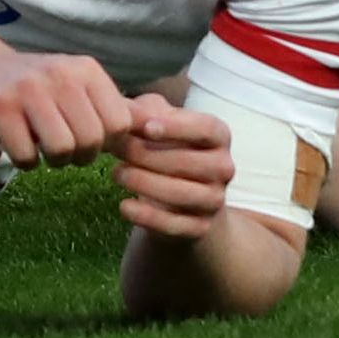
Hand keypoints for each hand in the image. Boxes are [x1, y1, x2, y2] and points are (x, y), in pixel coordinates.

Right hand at [0, 45, 137, 168]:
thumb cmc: (33, 85)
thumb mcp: (77, 87)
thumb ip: (117, 108)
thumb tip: (165, 124)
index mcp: (86, 70)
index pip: (118, 125)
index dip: (105, 142)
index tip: (84, 135)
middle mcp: (59, 73)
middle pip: (91, 141)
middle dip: (78, 155)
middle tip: (60, 145)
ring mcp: (27, 88)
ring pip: (61, 150)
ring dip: (52, 160)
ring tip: (40, 145)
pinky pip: (27, 156)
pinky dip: (24, 160)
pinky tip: (15, 141)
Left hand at [107, 97, 234, 238]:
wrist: (183, 197)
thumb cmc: (165, 146)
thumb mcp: (155, 120)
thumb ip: (141, 111)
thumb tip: (122, 110)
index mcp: (217, 135)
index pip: (206, 128)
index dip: (177, 127)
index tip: (146, 127)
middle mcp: (223, 168)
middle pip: (188, 162)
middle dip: (146, 155)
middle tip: (114, 149)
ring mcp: (215, 200)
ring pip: (182, 194)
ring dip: (144, 183)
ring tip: (117, 173)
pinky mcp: (201, 227)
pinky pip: (175, 225)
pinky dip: (148, 217)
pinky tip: (125, 206)